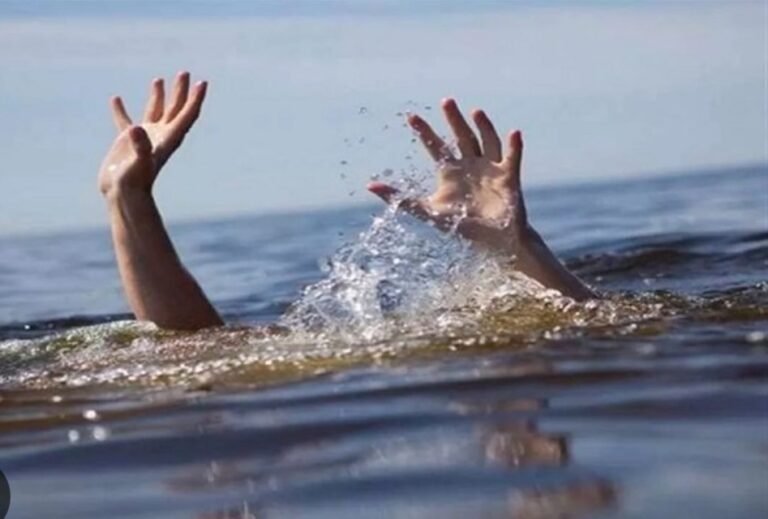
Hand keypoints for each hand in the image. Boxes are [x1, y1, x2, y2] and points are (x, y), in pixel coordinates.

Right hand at [98, 72, 206, 196]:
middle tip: (185, 73)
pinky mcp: (127, 143)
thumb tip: (136, 127)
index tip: (202, 83)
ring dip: (158, 96)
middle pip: (175, 109)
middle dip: (181, 92)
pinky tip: (117, 98)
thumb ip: (140, 146)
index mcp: (169, 139)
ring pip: (154, 112)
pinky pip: (125, 121)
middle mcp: (160, 136)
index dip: (196, 99)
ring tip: (159, 79)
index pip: (187, 115)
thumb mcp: (139, 164)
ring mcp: (144, 138)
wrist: (122, 196)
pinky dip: (121, 111)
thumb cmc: (134, 182)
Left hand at [367, 98, 529, 255]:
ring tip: (476, 112)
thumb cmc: (463, 227)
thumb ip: (402, 199)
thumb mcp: (429, 212)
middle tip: (446, 101)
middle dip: (453, 120)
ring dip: (483, 127)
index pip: (435, 146)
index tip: (411, 116)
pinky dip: (514, 146)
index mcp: (450, 171)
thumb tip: (370, 187)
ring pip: (486, 141)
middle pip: (461, 137)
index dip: (424, 132)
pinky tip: (514, 133)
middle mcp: (470, 165)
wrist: (494, 242)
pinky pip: (513, 158)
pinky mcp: (509, 176)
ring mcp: (490, 168)